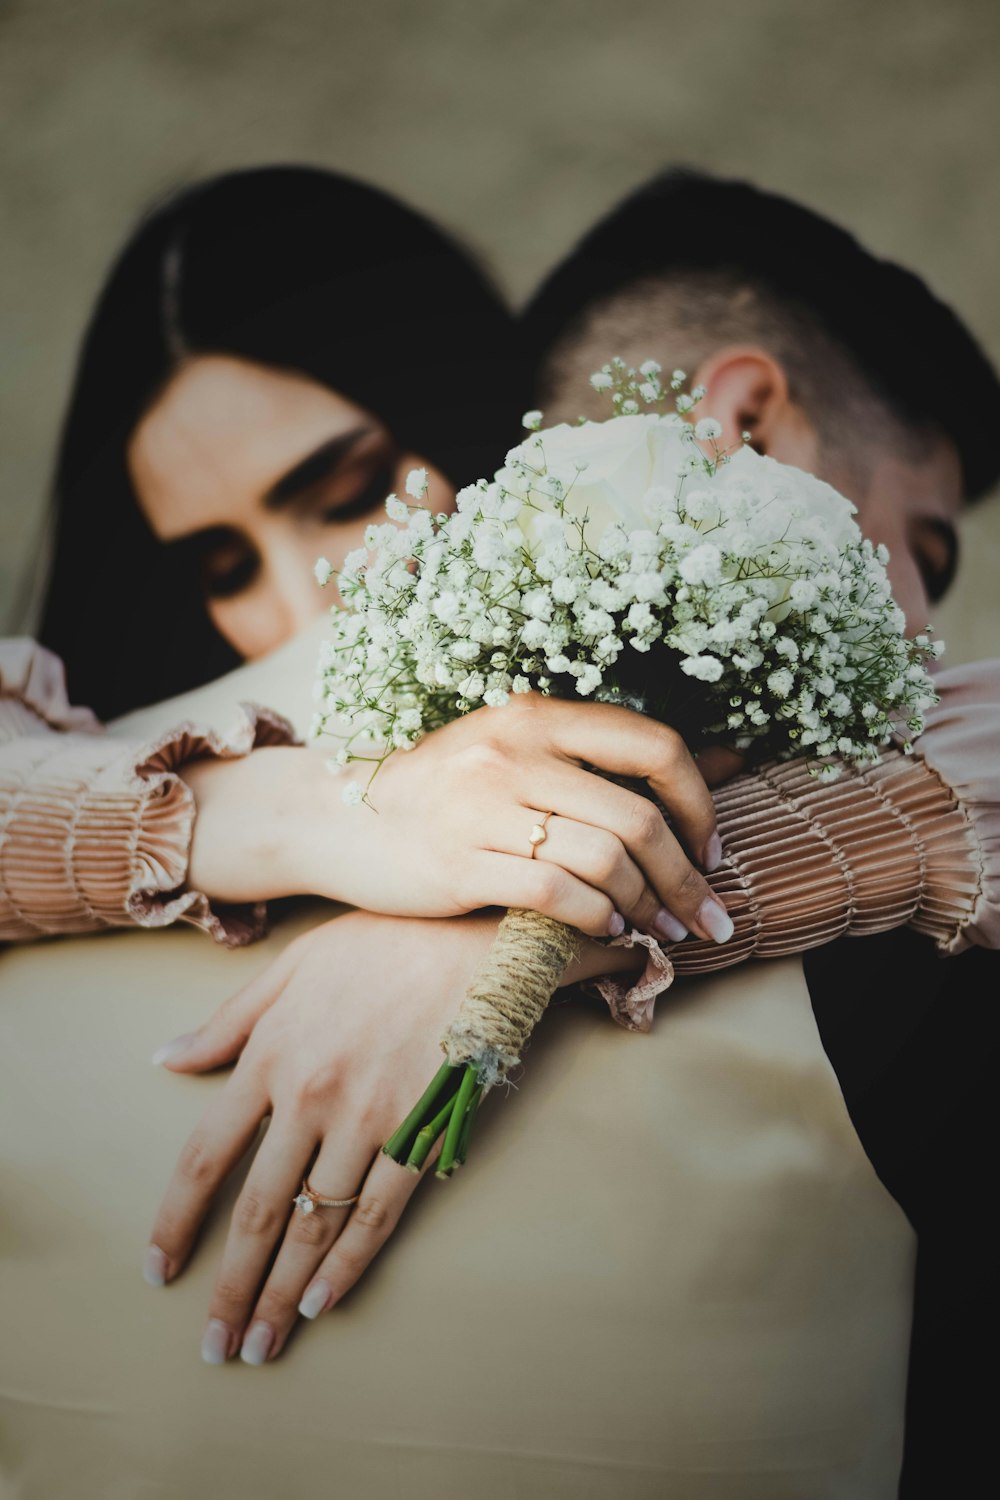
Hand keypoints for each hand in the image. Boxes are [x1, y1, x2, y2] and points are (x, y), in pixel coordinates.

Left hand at [144, 910, 642, 1365]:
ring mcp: (368, 1118)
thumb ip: (229, 1020)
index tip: (160, 1269)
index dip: (177, 1221)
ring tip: (261, 1345)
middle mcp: (310, 1094)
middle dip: (230, 1287)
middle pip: (257, 1211)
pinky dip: (347, 1265)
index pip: (205, 1156)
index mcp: (270, 1053)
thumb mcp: (293, 965)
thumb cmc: (383, 940)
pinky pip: (378, 1214)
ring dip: (283, 1294)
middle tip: (215, 1345)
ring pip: (315, 1224)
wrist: (479, 935)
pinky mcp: (422, 1131)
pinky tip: (323, 1303)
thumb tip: (165, 1058)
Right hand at [314, 695, 733, 943]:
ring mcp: (482, 807)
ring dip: (649, 905)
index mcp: (536, 716)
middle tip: (707, 916)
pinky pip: (556, 892)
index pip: (653, 744)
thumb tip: (729, 760)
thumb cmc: (446, 791)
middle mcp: (513, 752)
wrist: (337, 819)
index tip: (711, 848)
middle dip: (687, 877)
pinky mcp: (458, 863)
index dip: (701, 801)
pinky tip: (608, 927)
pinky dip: (597, 916)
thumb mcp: (520, 752)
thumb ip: (608, 758)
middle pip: (639, 817)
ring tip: (660, 928)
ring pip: (603, 858)